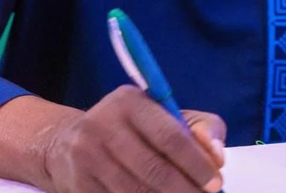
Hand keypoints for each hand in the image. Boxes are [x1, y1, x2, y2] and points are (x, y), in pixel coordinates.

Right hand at [40, 85, 225, 192]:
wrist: (68, 143)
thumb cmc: (134, 129)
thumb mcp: (165, 116)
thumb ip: (201, 128)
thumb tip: (217, 156)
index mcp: (130, 101)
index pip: (170, 136)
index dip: (196, 163)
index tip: (216, 183)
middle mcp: (103, 124)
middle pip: (154, 169)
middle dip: (186, 190)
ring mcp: (87, 156)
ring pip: (136, 192)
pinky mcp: (79, 184)